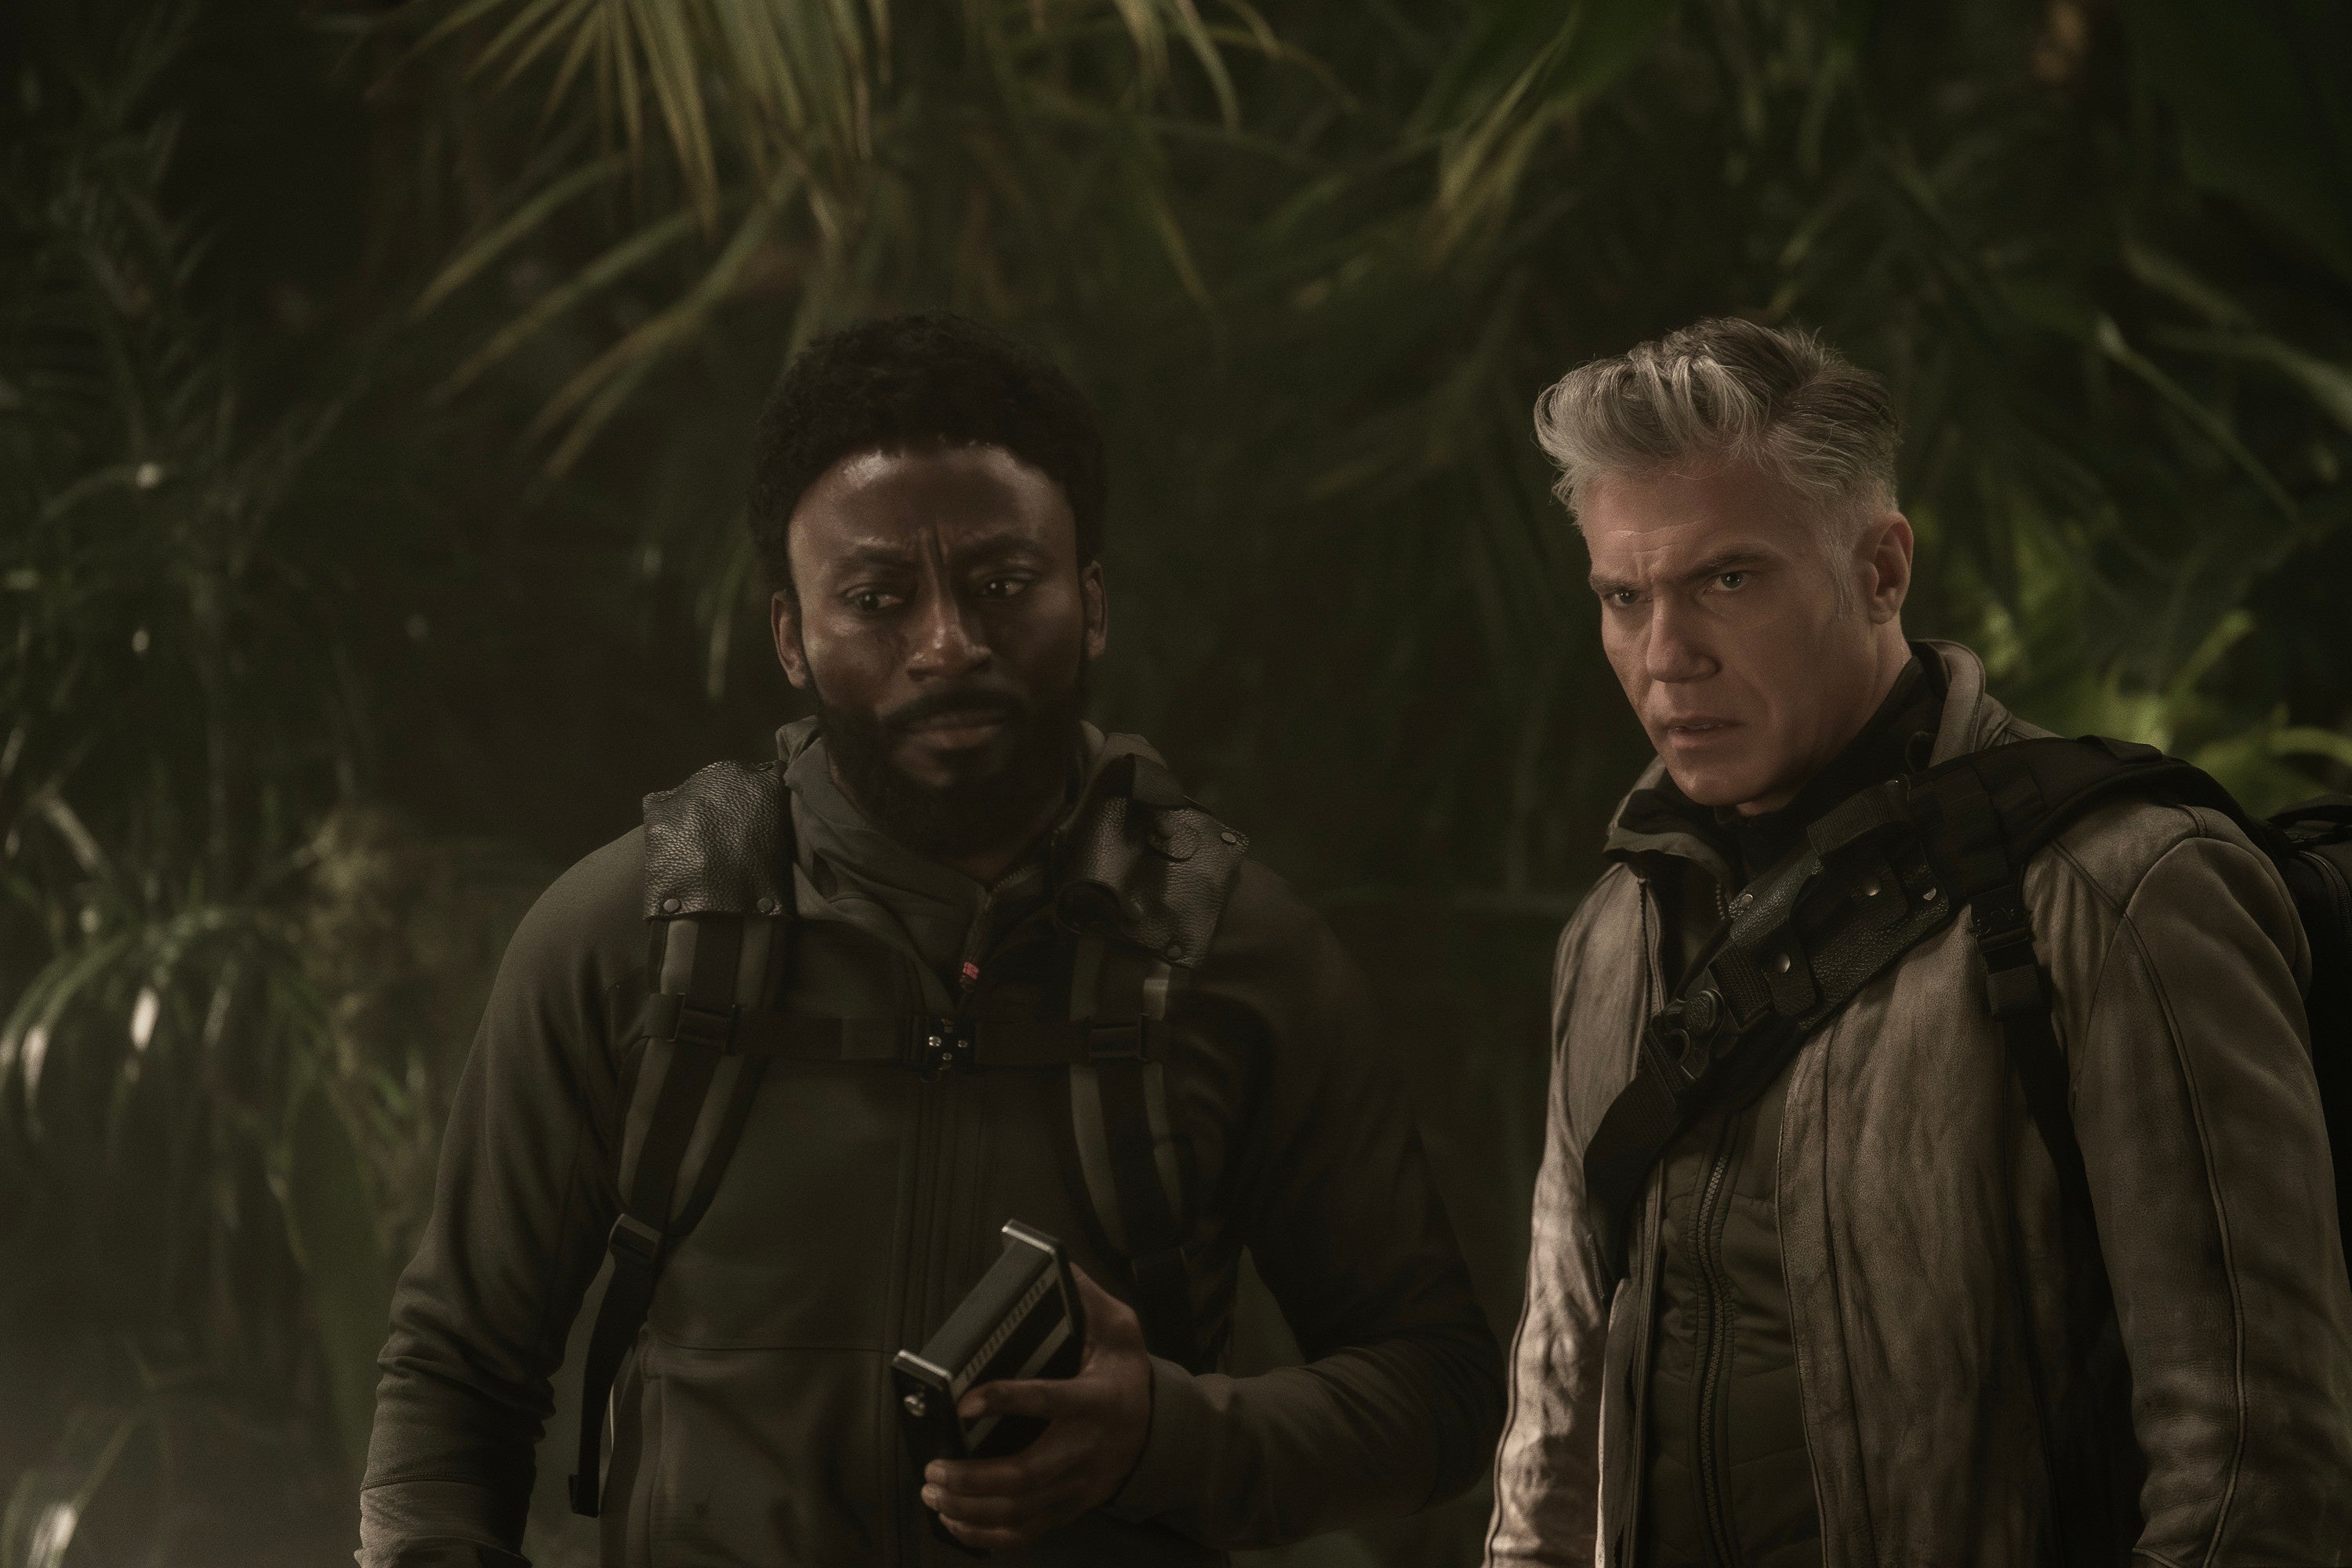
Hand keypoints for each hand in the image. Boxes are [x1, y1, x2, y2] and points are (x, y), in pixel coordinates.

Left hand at [921, 1264, 1152, 1549]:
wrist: (1161, 1432)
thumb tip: (1057, 1266)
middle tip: (934, 1466)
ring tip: (933, 1490)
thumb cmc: (1127, 1376)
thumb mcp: (1121, 1329)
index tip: (964, 1401)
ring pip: (1020, 1510)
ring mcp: (1077, 1485)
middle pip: (1027, 1476)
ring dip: (969, 1507)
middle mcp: (1086, 1449)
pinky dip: (987, 1534)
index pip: (1050, 1401)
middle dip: (973, 1478)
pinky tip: (956, 1521)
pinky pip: (1026, 1532)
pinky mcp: (1069, 1506)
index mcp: (1098, 1400)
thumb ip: (1088, 1300)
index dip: (1007, 1401)